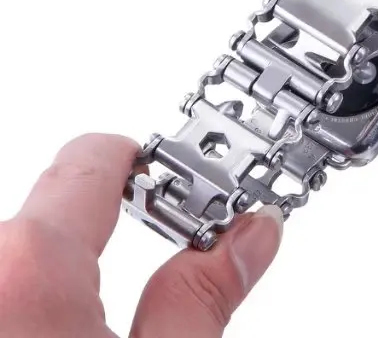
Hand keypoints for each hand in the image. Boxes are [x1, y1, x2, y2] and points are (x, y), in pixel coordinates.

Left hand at [0, 134, 282, 336]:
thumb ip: (203, 296)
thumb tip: (252, 234)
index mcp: (29, 269)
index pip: (92, 158)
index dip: (145, 158)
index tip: (176, 172)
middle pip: (58, 208)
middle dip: (117, 220)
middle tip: (177, 250)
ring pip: (25, 251)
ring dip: (76, 265)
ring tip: (123, 308)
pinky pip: (7, 278)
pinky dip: (41, 291)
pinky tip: (70, 328)